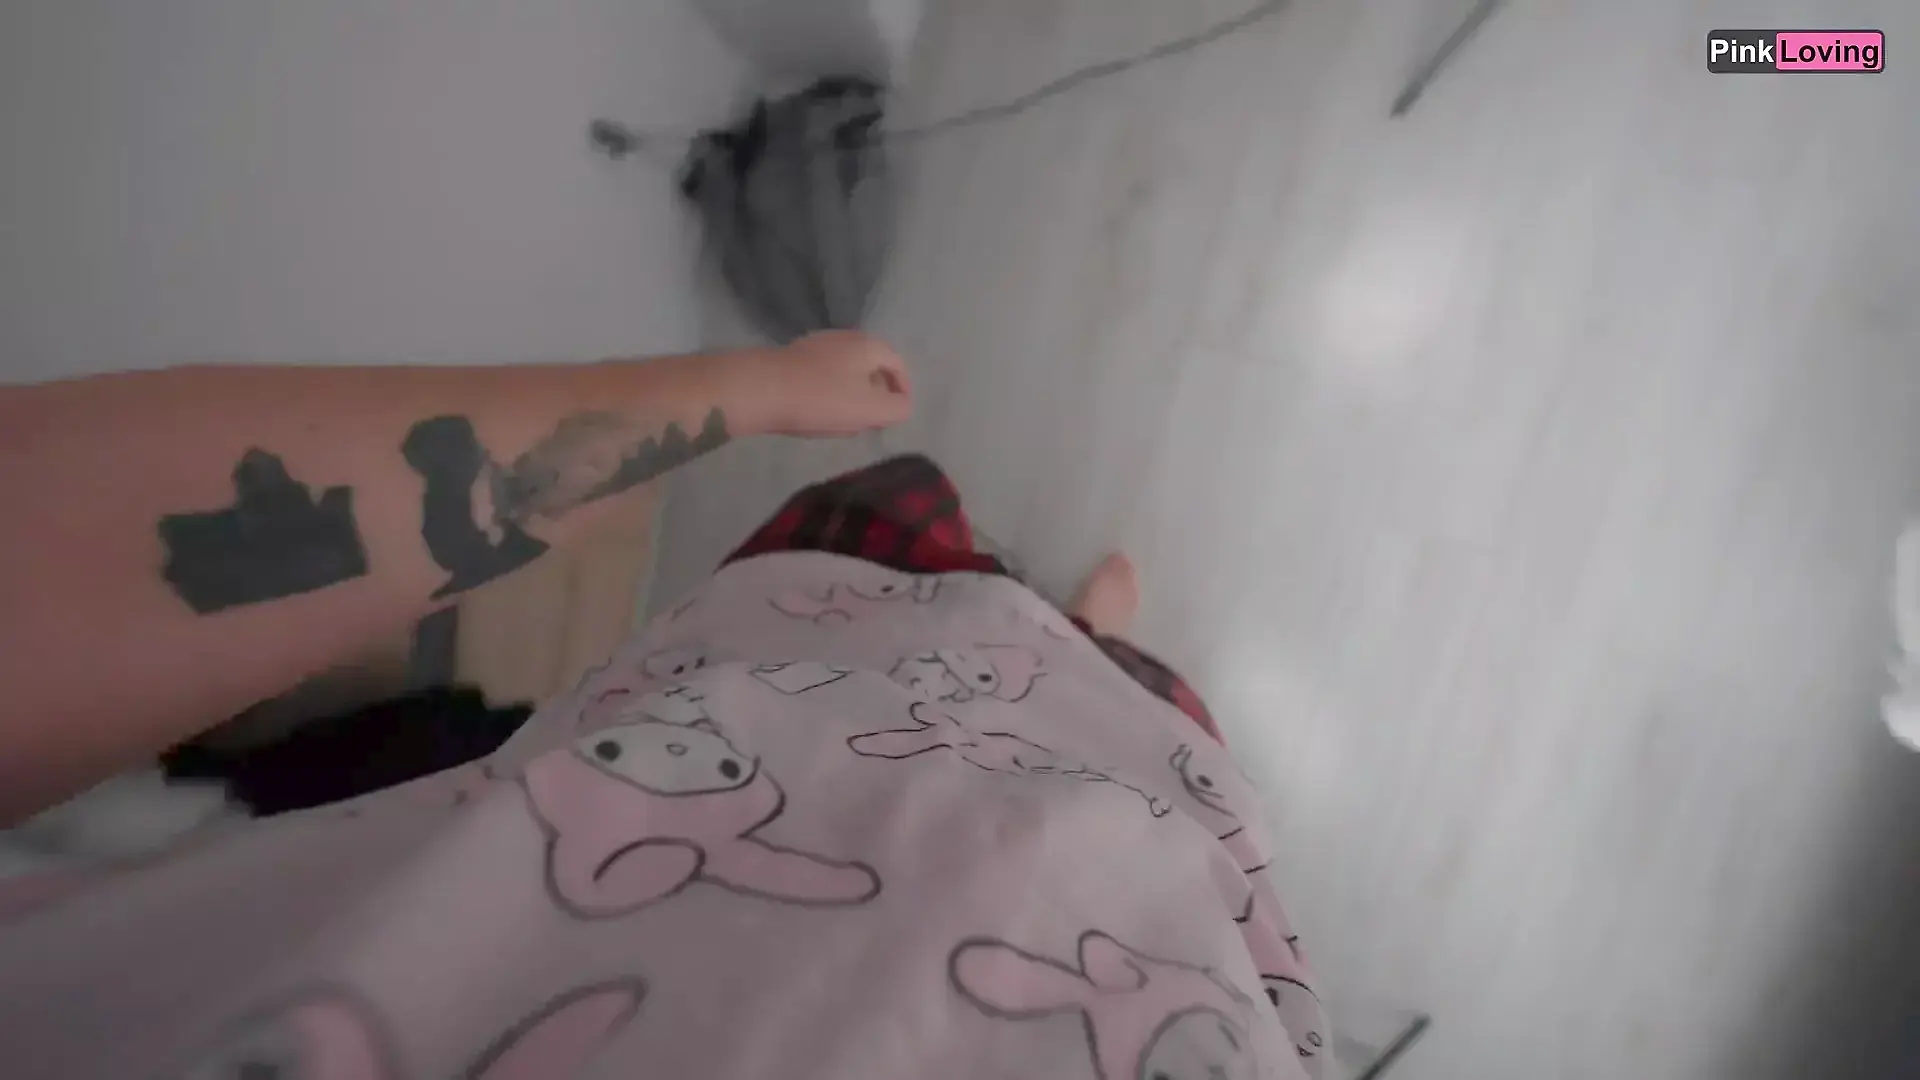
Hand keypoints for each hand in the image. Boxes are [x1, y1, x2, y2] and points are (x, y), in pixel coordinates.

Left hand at [757, 331, 913, 436]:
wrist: (761, 388)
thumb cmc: (822, 398)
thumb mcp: (870, 409)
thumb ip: (897, 408)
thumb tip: (901, 405)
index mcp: (869, 345)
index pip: (899, 365)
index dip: (903, 391)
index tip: (896, 415)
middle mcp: (846, 337)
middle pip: (872, 366)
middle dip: (877, 393)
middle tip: (873, 420)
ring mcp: (817, 344)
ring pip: (846, 371)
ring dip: (852, 395)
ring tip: (845, 421)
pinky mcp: (794, 357)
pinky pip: (822, 375)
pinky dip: (829, 392)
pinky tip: (817, 412)